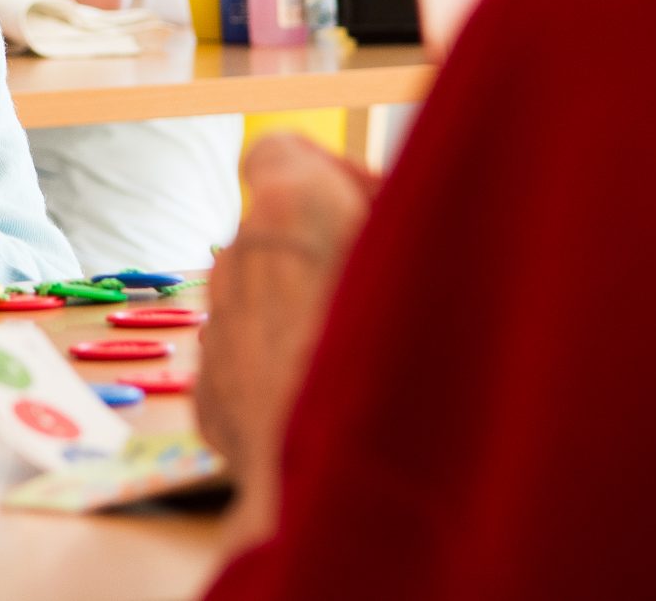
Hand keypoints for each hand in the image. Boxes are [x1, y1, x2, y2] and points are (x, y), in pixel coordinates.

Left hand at [196, 134, 374, 548]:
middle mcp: (238, 260)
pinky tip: (333, 407)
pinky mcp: (209, 398)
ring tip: (368, 360)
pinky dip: (283, 374)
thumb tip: (413, 203)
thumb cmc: (410, 379)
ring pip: (262, 299)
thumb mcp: (445, 270)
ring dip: (304, 314)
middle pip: (277, 232)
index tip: (375, 214)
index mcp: (290, 212)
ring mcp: (217, 331)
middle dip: (323, 253)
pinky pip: (250, 363)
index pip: (280, 151)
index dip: (329, 173)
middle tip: (386, 292)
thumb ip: (412, 218)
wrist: (344, 504)